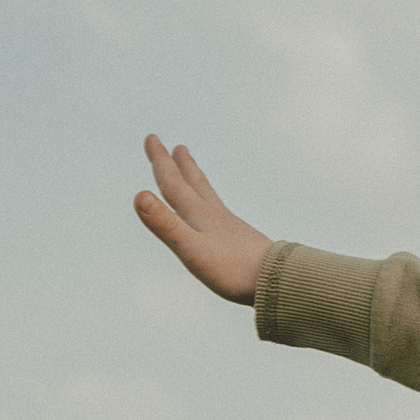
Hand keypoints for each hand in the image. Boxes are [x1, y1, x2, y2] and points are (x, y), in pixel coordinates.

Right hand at [132, 135, 271, 304]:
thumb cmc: (234, 270)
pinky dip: (211, 206)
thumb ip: (166, 224)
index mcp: (199, 214)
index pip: (174, 183)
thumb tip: (140, 194)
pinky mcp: (241, 240)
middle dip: (180, 165)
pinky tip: (216, 215)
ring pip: (208, 196)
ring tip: (193, 171)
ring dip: (196, 181)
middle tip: (176, 146)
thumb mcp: (192, 249)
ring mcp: (230, 227)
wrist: (279, 282)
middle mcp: (215, 215)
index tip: (153, 137)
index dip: (160, 161)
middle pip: (194, 184)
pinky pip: (220, 216)